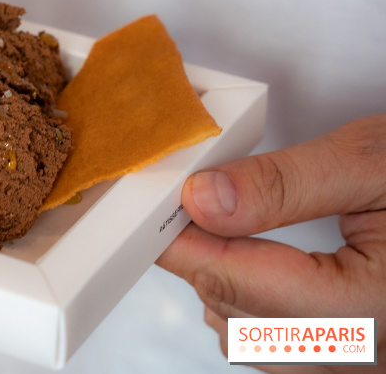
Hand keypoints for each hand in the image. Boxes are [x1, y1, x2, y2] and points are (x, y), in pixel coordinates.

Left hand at [157, 112, 385, 372]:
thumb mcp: (374, 161)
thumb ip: (283, 185)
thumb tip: (202, 200)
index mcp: (375, 311)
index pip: (241, 284)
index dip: (183, 241)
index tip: (151, 207)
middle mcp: (367, 357)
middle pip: (237, 318)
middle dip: (202, 257)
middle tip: (190, 202)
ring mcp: (363, 367)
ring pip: (250, 339)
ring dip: (225, 281)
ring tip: (230, 225)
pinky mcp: (358, 361)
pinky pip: (277, 349)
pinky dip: (252, 304)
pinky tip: (261, 263)